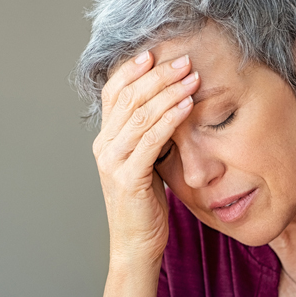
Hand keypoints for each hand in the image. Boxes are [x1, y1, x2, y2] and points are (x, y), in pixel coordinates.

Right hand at [92, 51, 198, 266]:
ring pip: (139, 115)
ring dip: (168, 92)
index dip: (133, 70)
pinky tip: (187, 106)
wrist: (137, 244)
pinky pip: (151, 140)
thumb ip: (150, 137)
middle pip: (128, 98)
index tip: (156, 52)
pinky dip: (170, 119)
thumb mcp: (147, 163)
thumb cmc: (147, 204)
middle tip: (185, 59)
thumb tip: (171, 106)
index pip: (114, 93)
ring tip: (191, 76)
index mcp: (106, 139)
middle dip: (158, 75)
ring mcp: (113, 161)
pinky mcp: (128, 177)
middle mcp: (104, 146)